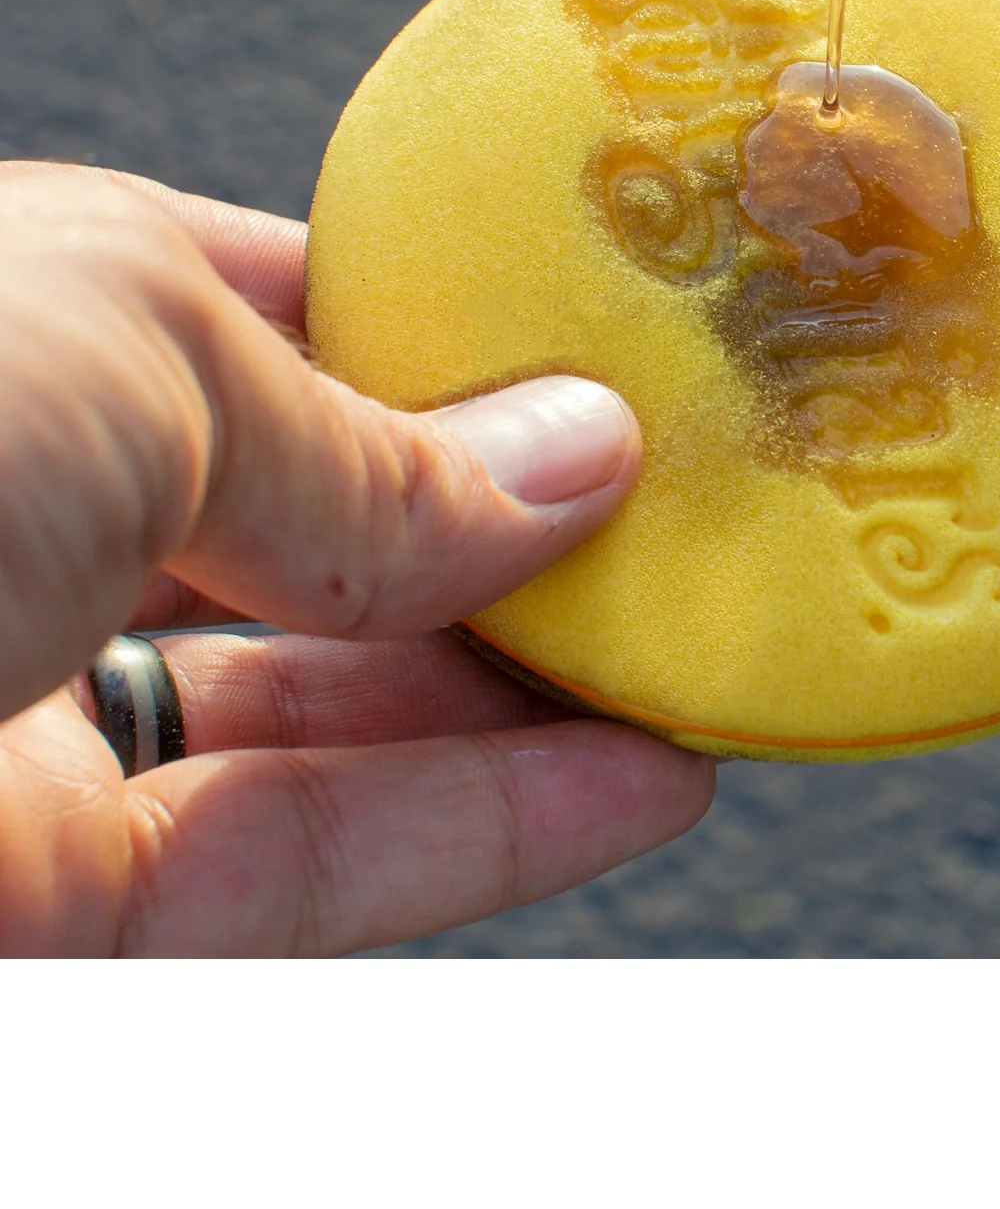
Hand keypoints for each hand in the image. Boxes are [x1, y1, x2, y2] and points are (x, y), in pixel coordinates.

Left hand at [0, 162, 712, 953]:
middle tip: (688, 527)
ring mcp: (36, 727)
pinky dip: (491, 824)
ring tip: (694, 655)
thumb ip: (371, 441)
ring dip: (532, 690)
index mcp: (34, 328)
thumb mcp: (132, 353)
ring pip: (338, 710)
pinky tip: (635, 779)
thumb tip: (577, 458)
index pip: (294, 323)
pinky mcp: (52, 917)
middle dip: (517, 527)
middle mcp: (32, 520)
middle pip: (330, 526)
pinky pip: (310, 865)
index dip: (460, 344)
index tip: (616, 369)